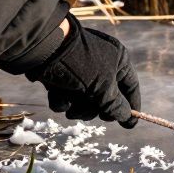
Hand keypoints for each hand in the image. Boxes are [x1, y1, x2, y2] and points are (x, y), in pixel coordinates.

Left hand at [25, 15, 140, 128]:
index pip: (131, 86)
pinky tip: (57, 97)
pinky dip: (62, 101)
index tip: (130, 124)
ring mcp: (80, 72)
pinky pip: (67, 97)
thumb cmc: (80, 64)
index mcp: (118, 60)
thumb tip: (127, 117)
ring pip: (85, 101)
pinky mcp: (61, 77)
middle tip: (97, 116)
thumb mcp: (103, 87)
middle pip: (106, 98)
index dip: (131, 105)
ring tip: (71, 110)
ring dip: (79, 109)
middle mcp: (102, 65)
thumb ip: (116, 104)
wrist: (42, 49)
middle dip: (98, 109)